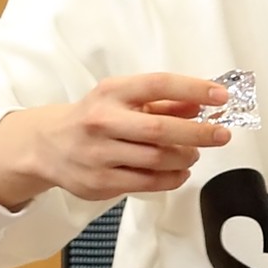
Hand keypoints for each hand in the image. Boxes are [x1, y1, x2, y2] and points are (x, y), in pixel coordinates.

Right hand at [0, 73, 231, 209]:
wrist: (46, 146)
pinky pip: (147, 182)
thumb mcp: (122, 99)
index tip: (220, 95)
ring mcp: (99, 154)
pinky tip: (180, 171)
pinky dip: (172, 178)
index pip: (158, 84)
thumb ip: (162, 102)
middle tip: (221, 135)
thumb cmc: (93, 117)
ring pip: (156, 159)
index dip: (193, 89)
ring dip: (185, 157)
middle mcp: (103, 120)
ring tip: (193, 153)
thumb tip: (202, 104)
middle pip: (160, 129)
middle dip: (198, 132)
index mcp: (112, 92)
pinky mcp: (99, 182)